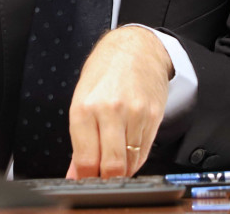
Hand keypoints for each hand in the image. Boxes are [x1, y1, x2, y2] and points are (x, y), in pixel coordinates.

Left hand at [66, 26, 172, 178]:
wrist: (136, 47)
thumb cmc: (105, 70)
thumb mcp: (82, 98)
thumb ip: (80, 138)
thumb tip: (76, 171)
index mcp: (85, 107)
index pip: (86, 159)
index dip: (84, 178)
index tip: (83, 182)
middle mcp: (110, 111)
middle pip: (111, 166)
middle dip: (104, 179)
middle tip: (100, 179)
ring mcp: (134, 114)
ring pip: (130, 162)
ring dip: (121, 170)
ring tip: (113, 163)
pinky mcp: (153, 117)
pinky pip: (144, 152)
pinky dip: (135, 158)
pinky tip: (127, 151)